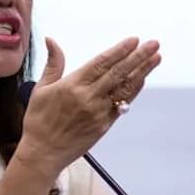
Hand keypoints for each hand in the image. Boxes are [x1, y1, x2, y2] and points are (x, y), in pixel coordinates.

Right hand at [16, 36, 160, 177]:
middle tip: (153, 44)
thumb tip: (51, 41)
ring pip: (124, 88)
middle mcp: (88, 97)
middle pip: (118, 73)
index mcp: (72, 86)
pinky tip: (141, 79)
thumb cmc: (39, 121)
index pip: (101, 63)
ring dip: (142, 71)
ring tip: (156, 57)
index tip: (133, 41)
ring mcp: (99, 112)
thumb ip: (53, 63)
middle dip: (138, 57)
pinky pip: (122, 104)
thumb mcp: (41, 88)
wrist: (43, 153)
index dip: (119, 51)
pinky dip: (133, 90)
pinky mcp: (104, 125)